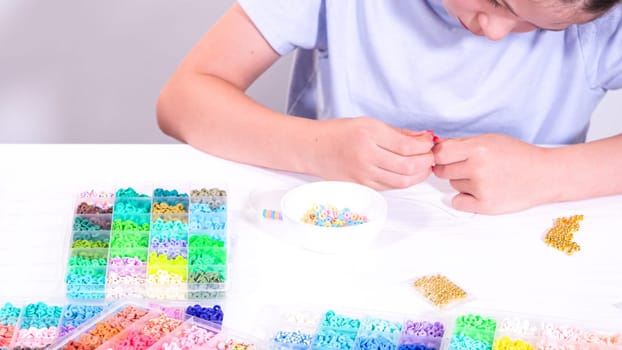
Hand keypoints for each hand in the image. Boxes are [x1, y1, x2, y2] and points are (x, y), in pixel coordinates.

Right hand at [307, 117, 434, 189]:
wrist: (313, 149)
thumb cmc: (340, 133)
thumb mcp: (369, 123)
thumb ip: (398, 132)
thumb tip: (425, 138)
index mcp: (368, 134)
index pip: (407, 146)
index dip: (425, 146)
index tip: (430, 143)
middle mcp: (366, 155)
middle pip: (408, 166)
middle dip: (426, 162)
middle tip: (431, 156)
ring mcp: (363, 174)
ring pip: (402, 181)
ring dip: (419, 175)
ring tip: (423, 166)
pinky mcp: (361, 186)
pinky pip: (390, 187)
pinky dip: (404, 181)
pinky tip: (408, 174)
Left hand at [432, 133, 550, 213]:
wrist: (544, 175)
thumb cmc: (517, 155)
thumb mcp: (490, 140)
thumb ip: (461, 143)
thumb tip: (434, 146)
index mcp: (478, 148)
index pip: (439, 154)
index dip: (439, 155)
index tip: (445, 157)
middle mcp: (478, 168)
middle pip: (442, 171)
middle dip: (451, 168)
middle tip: (470, 167)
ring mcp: (481, 188)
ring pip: (453, 185)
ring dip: (463, 182)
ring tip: (485, 177)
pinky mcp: (485, 206)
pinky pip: (457, 202)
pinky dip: (465, 199)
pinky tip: (480, 192)